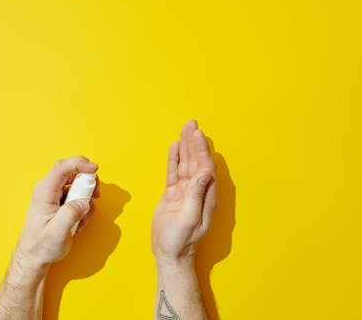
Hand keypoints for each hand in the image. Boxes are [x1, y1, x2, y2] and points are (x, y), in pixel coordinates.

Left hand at [16, 156, 99, 267]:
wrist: (35, 256)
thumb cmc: (41, 246)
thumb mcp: (57, 233)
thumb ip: (71, 214)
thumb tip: (84, 202)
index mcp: (44, 192)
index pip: (62, 167)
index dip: (80, 163)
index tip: (94, 169)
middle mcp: (48, 189)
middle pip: (73, 172)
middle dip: (88, 183)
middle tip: (94, 198)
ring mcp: (54, 194)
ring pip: (77, 184)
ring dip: (87, 198)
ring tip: (82, 219)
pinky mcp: (60, 201)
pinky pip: (77, 195)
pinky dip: (83, 206)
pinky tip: (79, 221)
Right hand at [152, 120, 216, 265]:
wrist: (170, 252)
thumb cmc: (181, 240)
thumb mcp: (189, 218)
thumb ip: (196, 194)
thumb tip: (204, 172)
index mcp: (206, 195)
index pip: (205, 166)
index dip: (201, 149)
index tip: (197, 134)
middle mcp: (197, 190)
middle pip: (196, 160)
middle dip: (194, 142)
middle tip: (191, 123)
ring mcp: (185, 191)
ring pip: (185, 163)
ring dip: (185, 146)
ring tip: (184, 129)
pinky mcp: (173, 193)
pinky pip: (174, 172)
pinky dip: (174, 159)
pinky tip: (174, 147)